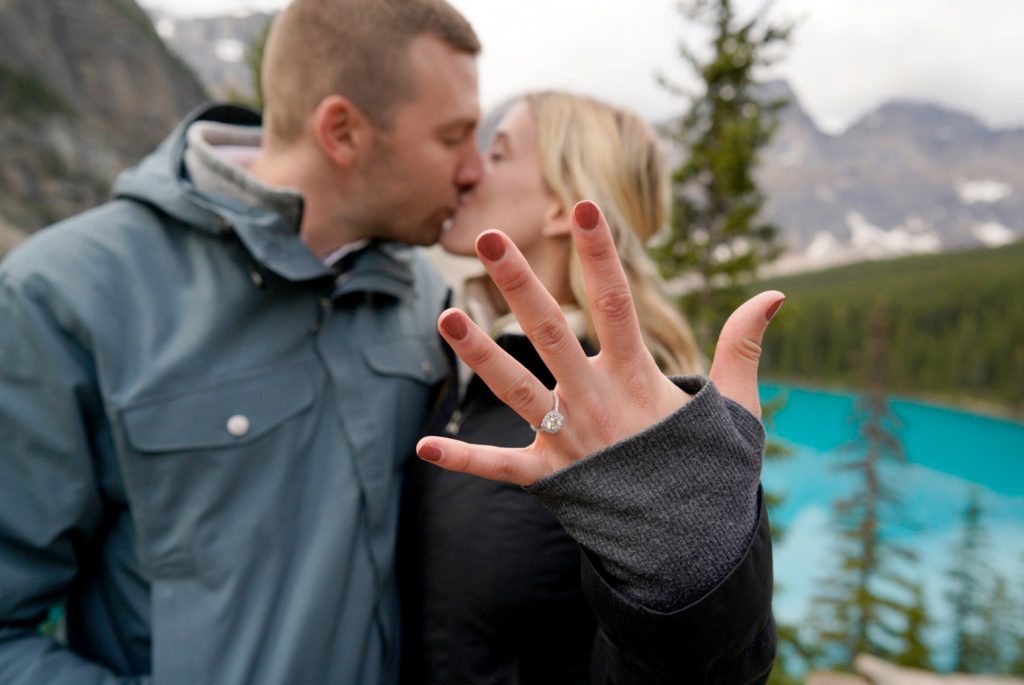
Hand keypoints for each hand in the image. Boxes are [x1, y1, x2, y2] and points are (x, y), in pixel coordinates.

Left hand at [416, 201, 783, 484]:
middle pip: (548, 332)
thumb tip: (774, 294)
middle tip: (484, 238)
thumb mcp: (734, 410)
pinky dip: (463, 461)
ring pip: (512, 389)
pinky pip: (499, 468)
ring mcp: (566, 440)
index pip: (616, 304)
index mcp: (637, 381)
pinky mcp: (547, 478)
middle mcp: (594, 402)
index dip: (600, 254)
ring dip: (477, 353)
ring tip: (446, 315)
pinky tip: (422, 449)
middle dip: (517, 282)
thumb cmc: (707, 470)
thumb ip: (741, 348)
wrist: (687, 547)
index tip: (584, 207)